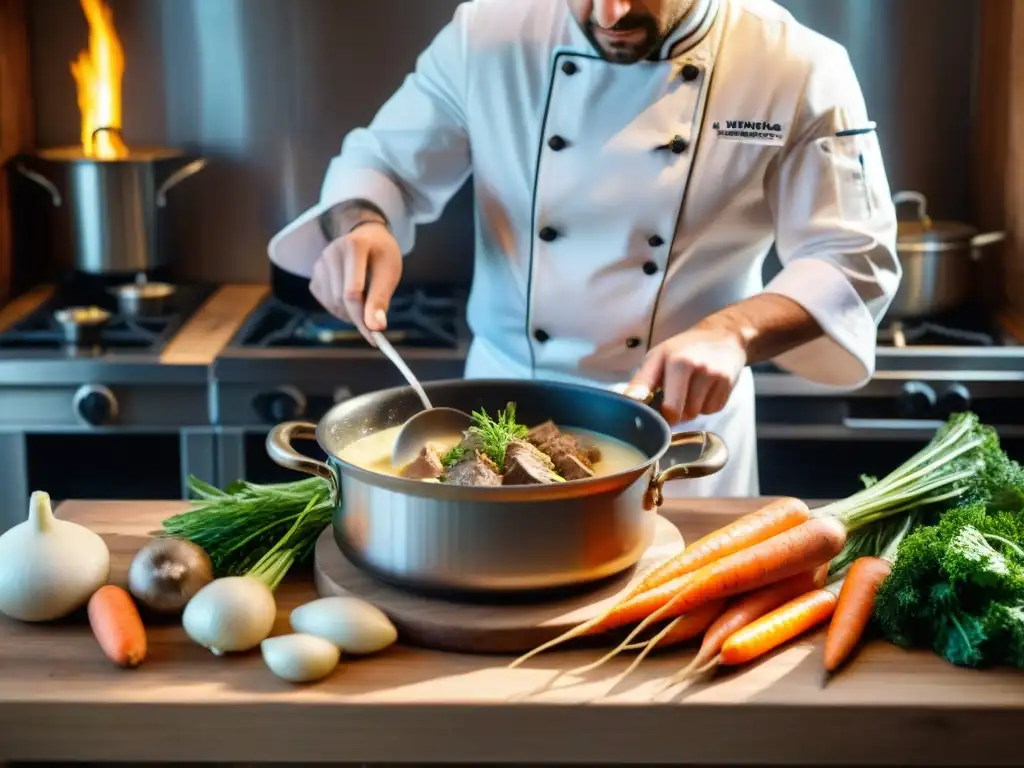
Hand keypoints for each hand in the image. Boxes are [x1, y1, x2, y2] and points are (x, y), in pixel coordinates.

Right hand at [309, 222, 401, 341]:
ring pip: (333, 304)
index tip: (376, 338)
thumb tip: (376, 328)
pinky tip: (352, 300)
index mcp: (353, 246)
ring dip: (350, 314)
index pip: (353, 291)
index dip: (363, 317)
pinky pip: (326, 302)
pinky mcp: (315, 274)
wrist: (368, 238)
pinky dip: (340, 309)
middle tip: (374, 328)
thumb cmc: (381, 256)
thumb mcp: (389, 272)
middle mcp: (331, 252)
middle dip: (359, 318)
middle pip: (341, 299)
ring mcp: (320, 263)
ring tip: (366, 304)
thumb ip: (380, 299)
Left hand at [625, 327, 747, 424]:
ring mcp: (713, 375)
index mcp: (673, 360)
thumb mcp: (657, 357)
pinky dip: (706, 406)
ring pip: (694, 414)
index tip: (649, 419)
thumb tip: (630, 401)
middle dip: (671, 414)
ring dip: (689, 409)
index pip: (661, 401)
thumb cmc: (683, 349)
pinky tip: (705, 390)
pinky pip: (711, 411)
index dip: (652, 415)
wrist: (723, 336)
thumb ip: (642, 381)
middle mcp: (694, 366)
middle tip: (670, 402)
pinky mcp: (728, 384)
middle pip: (676, 413)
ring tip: (690, 390)